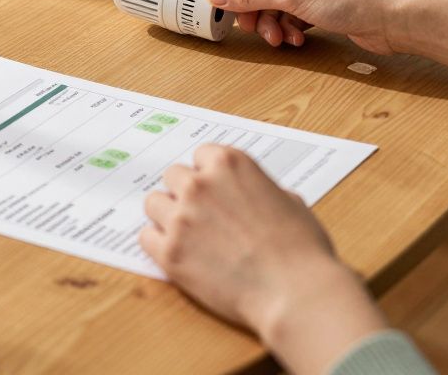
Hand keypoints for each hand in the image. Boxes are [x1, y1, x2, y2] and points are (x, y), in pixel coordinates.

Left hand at [140, 144, 386, 372]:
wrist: (294, 291)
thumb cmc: (301, 249)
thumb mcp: (290, 202)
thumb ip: (262, 190)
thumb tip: (259, 196)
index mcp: (230, 164)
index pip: (201, 155)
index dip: (209, 175)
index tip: (214, 190)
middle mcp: (200, 184)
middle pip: (173, 176)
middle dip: (185, 193)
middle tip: (201, 215)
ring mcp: (180, 217)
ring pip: (153, 203)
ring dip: (167, 216)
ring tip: (188, 235)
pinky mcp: (169, 252)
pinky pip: (146, 237)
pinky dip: (158, 245)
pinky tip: (178, 254)